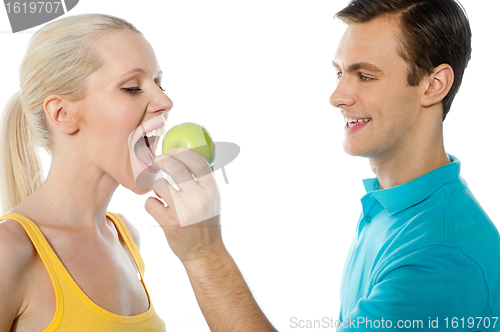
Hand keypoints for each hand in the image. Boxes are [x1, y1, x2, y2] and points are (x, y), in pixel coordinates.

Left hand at [145, 146, 222, 262]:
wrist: (204, 252)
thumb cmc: (207, 221)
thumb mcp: (214, 198)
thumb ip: (207, 178)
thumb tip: (201, 152)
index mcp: (211, 190)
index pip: (198, 162)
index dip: (183, 152)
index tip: (174, 149)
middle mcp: (199, 199)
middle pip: (175, 168)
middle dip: (162, 160)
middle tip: (157, 160)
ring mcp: (183, 211)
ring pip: (159, 185)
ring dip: (157, 187)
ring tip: (163, 194)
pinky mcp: (169, 223)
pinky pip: (150, 202)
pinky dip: (152, 204)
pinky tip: (160, 209)